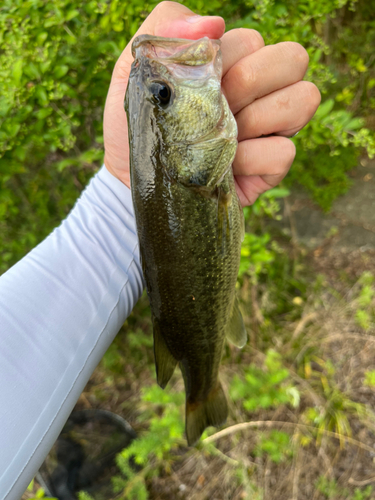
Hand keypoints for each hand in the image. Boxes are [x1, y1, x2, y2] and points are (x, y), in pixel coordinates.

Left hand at [103, 2, 319, 205]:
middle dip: (250, 80)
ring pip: (304, 99)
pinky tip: (226, 168)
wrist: (137, 178)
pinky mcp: (270, 168)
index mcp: (231, 66)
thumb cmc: (141, 125)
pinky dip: (250, 160)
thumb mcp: (134, 71)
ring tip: (220, 138)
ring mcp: (268, 130)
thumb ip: (164, 28)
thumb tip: (215, 23)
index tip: (196, 85)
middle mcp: (258, 93)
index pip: (254, 40)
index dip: (227, 59)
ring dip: (256, 118)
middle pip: (294, 59)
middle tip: (218, 105)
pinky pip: (285, 152)